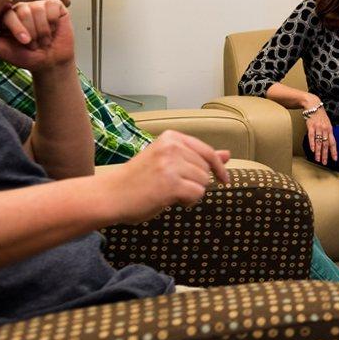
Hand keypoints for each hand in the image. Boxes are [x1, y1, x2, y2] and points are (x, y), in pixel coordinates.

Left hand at [0, 0, 75, 72]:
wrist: (49, 63)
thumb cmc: (24, 57)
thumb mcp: (0, 49)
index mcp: (8, 15)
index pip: (8, 14)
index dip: (17, 28)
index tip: (23, 42)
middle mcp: (22, 7)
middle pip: (24, 11)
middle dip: (31, 32)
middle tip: (34, 44)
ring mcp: (38, 5)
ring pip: (39, 10)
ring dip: (43, 31)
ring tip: (44, 40)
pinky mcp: (55, 5)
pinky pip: (52, 7)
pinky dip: (54, 22)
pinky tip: (53, 30)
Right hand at [103, 130, 230, 222]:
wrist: (110, 195)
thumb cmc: (139, 179)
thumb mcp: (169, 161)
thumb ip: (198, 157)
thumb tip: (228, 155)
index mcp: (171, 138)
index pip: (207, 151)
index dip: (218, 167)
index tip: (224, 179)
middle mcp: (172, 147)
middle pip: (206, 169)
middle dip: (196, 182)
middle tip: (172, 186)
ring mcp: (171, 165)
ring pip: (203, 183)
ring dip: (190, 192)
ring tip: (167, 192)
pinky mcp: (170, 183)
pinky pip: (196, 194)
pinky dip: (187, 201)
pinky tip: (169, 200)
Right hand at [305, 107, 336, 164]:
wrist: (313, 105)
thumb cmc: (320, 116)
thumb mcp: (327, 124)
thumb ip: (327, 133)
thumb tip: (328, 143)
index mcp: (330, 130)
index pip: (333, 142)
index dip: (334, 151)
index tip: (335, 159)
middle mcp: (325, 129)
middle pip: (326, 144)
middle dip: (325, 154)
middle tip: (324, 163)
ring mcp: (318, 128)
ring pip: (319, 142)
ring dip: (318, 152)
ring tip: (318, 160)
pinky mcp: (311, 126)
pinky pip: (311, 136)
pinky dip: (312, 144)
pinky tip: (313, 150)